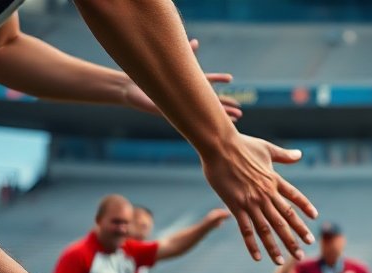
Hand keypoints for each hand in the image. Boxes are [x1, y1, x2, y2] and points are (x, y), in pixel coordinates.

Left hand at [120, 40, 241, 120]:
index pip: (207, 81)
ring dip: (221, 117)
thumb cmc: (149, 76)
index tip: (230, 78)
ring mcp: (184, 106)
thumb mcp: (171, 64)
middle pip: (212, 102)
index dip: (219, 79)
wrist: (131, 88)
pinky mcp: (176, 113)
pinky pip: (195, 121)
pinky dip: (206, 126)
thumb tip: (196, 41)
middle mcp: (188, 96)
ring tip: (236, 121)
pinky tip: (214, 131)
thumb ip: (185, 54)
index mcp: (187, 83)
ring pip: (207, 114)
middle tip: (240, 112)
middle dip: (226, 106)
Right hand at [200, 133, 316, 263]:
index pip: (295, 197)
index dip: (305, 207)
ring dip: (277, 246)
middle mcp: (266, 194)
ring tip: (283, 261)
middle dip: (295, 237)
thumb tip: (300, 154)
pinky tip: (258, 258)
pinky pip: (246, 230)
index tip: (315, 217)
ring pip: (268, 229)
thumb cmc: (241, 144)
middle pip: (285, 219)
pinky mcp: (236, 206)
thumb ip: (284, 155)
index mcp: (274, 180)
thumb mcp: (266, 148)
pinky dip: (252, 245)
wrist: (220, 145)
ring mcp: (252, 202)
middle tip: (304, 252)